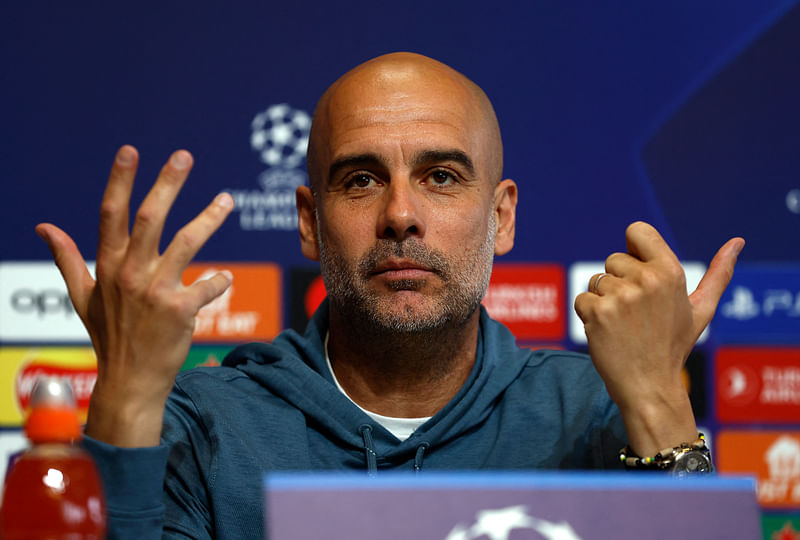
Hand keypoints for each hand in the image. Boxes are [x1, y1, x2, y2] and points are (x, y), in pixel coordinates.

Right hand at [36, 145, 234, 446]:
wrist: (130, 382)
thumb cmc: (110, 336)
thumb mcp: (82, 297)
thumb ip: (68, 258)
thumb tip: (45, 227)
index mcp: (107, 266)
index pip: (111, 214)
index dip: (120, 181)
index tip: (130, 151)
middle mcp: (129, 274)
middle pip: (151, 217)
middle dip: (167, 183)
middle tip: (184, 155)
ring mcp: (154, 291)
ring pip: (185, 243)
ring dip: (208, 218)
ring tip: (227, 200)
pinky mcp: (179, 310)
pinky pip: (208, 286)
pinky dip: (220, 281)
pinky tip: (226, 279)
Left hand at [574, 221, 743, 454]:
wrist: (649, 387)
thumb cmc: (673, 346)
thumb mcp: (702, 310)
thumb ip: (718, 274)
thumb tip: (737, 241)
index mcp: (671, 272)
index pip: (637, 231)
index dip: (632, 250)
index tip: (638, 272)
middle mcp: (646, 279)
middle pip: (613, 259)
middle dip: (619, 282)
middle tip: (636, 314)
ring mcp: (620, 296)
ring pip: (595, 280)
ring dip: (603, 301)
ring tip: (624, 325)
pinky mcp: (597, 312)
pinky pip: (581, 299)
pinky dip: (588, 315)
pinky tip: (608, 332)